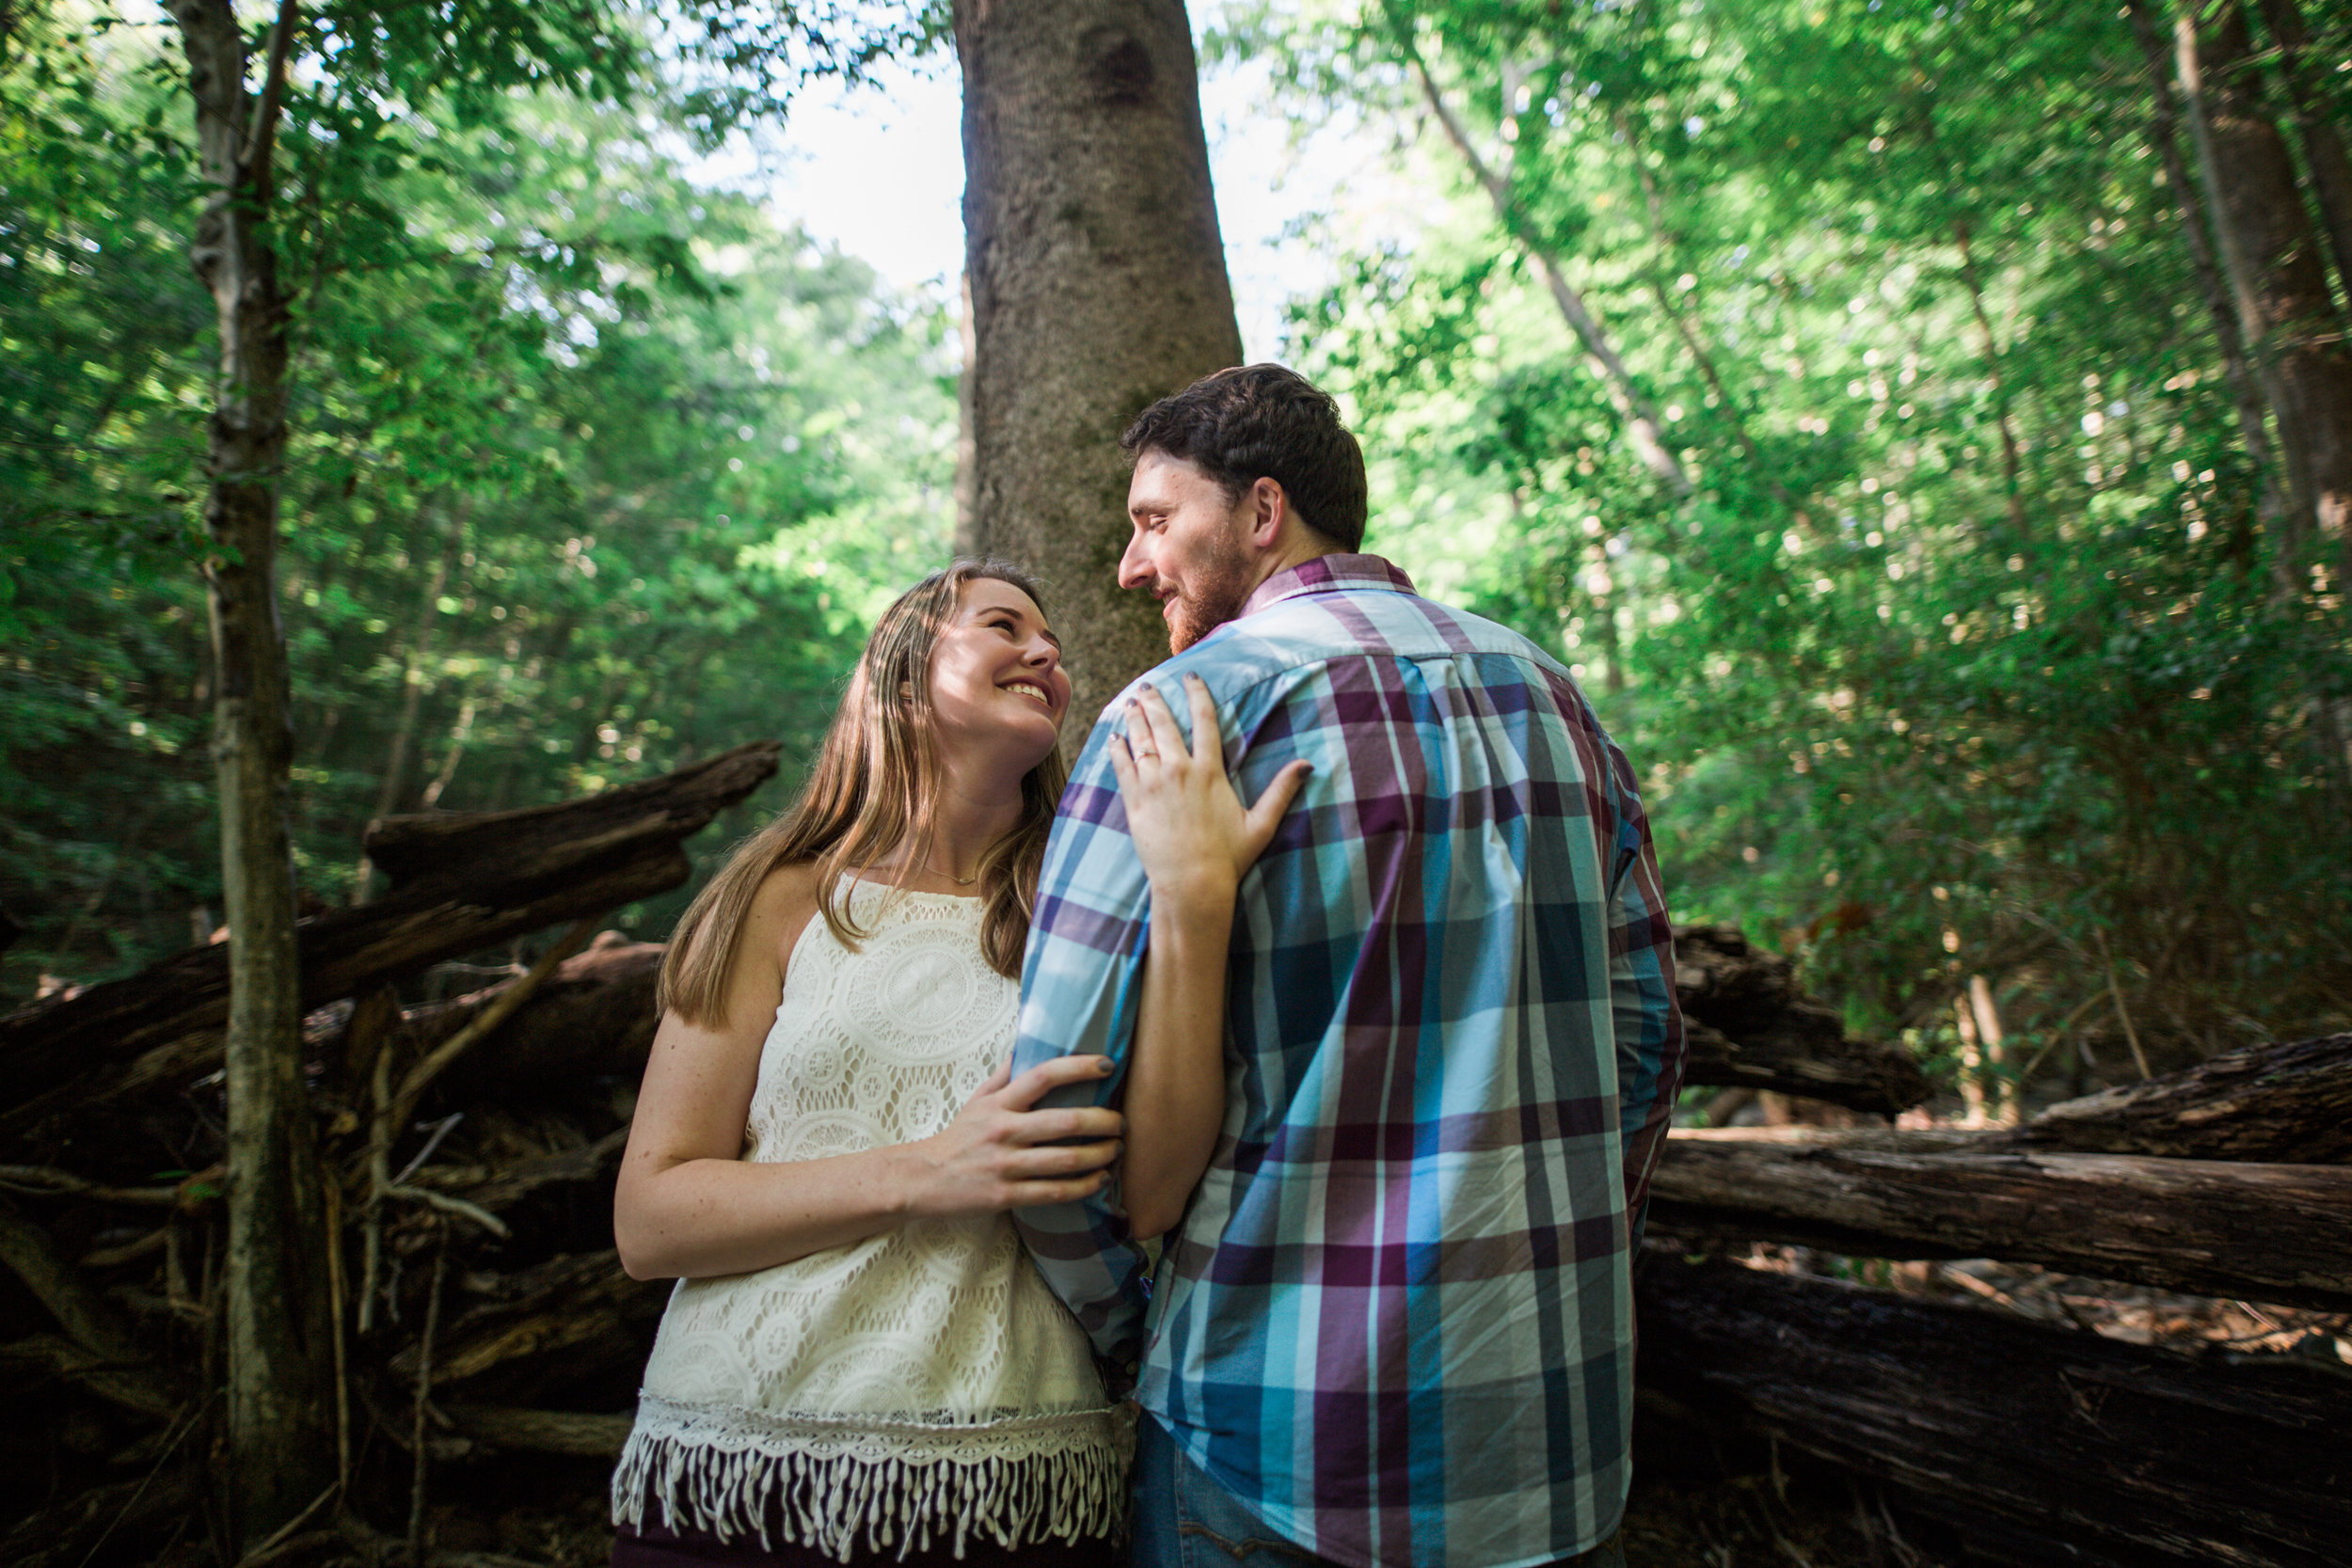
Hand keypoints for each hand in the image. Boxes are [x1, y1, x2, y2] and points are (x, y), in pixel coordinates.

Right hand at [903, 1055, 1124, 1216]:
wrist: (923, 1179)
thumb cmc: (958, 1137)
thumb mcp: (977, 1101)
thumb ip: (1004, 1075)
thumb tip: (1027, 1046)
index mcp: (1000, 1104)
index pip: (1043, 1076)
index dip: (1079, 1067)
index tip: (1107, 1065)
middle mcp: (1004, 1132)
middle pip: (1065, 1122)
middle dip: (1103, 1121)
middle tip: (1121, 1122)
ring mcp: (1006, 1165)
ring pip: (1065, 1160)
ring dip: (1100, 1155)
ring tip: (1117, 1150)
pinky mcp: (1006, 1195)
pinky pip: (1055, 1192)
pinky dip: (1084, 1186)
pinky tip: (1099, 1179)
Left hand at [1110, 673, 1310, 904]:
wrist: (1192, 883)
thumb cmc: (1228, 857)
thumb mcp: (1261, 824)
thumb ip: (1281, 791)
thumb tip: (1307, 765)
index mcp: (1210, 771)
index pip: (1204, 720)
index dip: (1197, 694)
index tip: (1190, 677)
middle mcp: (1179, 771)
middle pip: (1165, 725)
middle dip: (1155, 701)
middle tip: (1147, 686)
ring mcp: (1154, 785)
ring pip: (1141, 741)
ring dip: (1134, 719)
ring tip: (1129, 704)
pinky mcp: (1135, 802)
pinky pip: (1122, 767)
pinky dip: (1117, 749)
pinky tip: (1113, 737)